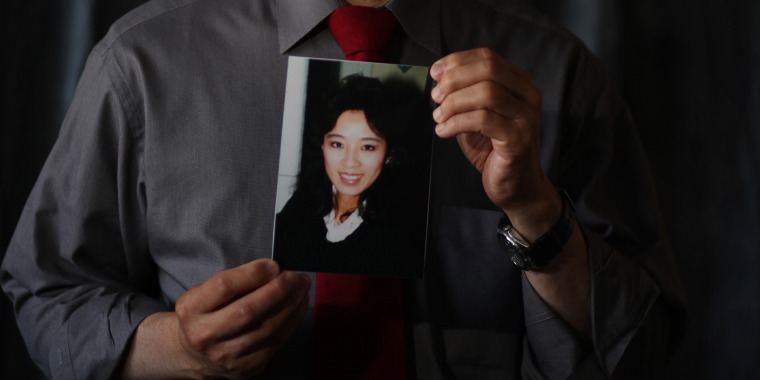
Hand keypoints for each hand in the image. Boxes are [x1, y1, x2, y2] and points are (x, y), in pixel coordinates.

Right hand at [123, 259, 310, 378]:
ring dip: (292, 304)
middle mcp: (204, 336)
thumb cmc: (205, 314)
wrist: (194, 354)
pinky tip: (298, 305)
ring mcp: (226, 356)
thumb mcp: (205, 291)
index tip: (274, 265)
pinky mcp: (246, 367)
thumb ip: (235, 280)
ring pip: (268, 328)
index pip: (224, 287)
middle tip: (296, 276)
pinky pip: (277, 342)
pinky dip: (293, 320)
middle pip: (248, 310)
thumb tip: (273, 270)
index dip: (254, 273)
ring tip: (302, 288)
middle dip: (279, 290)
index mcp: (190, 310)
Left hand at [431, 48, 558, 237]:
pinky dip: (457, 122)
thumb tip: (438, 77)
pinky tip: (444, 131)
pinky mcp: (518, 138)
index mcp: (518, 83)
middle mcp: (527, 95)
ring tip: (439, 117)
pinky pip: (483, 120)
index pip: (488, 57)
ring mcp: (526, 116)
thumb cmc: (493, 151)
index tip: (434, 73)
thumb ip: (462, 96)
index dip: (457, 61)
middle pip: (488, 69)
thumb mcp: (474, 116)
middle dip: (454, 80)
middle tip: (435, 97)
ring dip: (454, 103)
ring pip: (486, 93)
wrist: (516, 187)